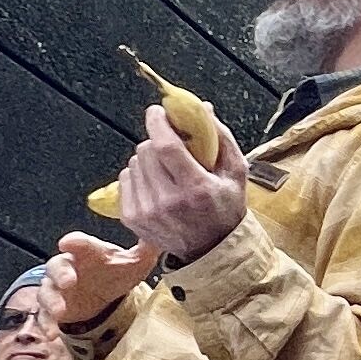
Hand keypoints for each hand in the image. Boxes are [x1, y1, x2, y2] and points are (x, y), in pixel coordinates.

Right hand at [46, 228, 158, 328]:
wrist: (102, 295)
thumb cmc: (114, 273)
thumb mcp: (134, 263)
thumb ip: (145, 250)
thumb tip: (161, 234)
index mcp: (87, 253)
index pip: (79, 243)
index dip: (74, 242)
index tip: (68, 243)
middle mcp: (68, 268)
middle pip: (57, 266)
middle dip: (61, 273)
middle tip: (69, 281)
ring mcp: (58, 289)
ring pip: (47, 291)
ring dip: (51, 301)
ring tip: (60, 312)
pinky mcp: (53, 309)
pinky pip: (44, 316)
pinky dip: (46, 325)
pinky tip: (51, 334)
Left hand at [112, 106, 250, 260]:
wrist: (211, 250)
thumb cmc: (226, 209)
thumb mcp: (235, 173)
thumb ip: (221, 138)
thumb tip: (202, 108)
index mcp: (196, 189)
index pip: (165, 146)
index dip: (158, 123)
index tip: (158, 111)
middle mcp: (167, 202)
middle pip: (146, 151)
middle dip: (157, 142)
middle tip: (171, 147)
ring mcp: (146, 212)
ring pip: (134, 163)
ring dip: (148, 159)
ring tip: (166, 171)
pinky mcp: (131, 218)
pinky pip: (125, 179)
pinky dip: (138, 175)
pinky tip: (155, 184)